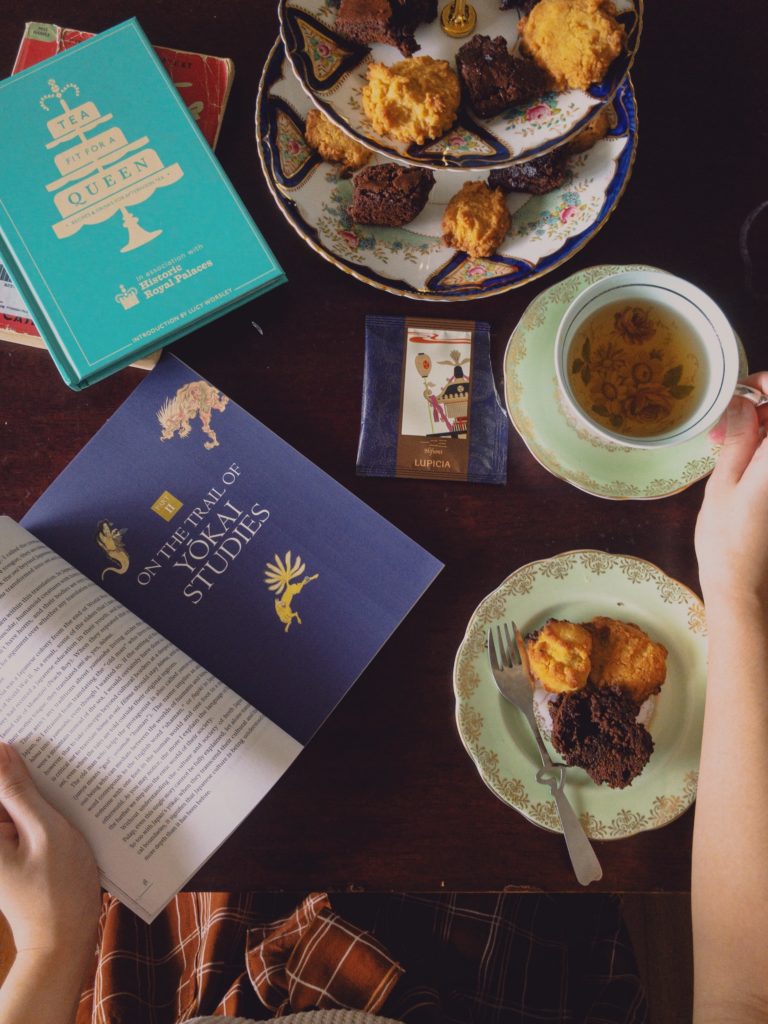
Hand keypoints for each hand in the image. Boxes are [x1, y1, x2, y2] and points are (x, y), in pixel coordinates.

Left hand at [0, 741, 99, 956]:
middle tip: (59, 758)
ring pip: (12, 799)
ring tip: (65, 785)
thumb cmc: (58, 889)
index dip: (8, 754)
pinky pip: (19, 816)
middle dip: (23, 770)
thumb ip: (19, 790)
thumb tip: (1, 750)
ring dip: (35, 788)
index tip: (31, 736)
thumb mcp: (45, 831)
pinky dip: (38, 807)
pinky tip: (64, 806)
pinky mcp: (8, 851)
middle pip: (2, 788)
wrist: (63, 941)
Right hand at [695, 372, 767, 607]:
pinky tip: (741, 464)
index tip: (741, 394)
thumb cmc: (728, 542)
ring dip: (760, 433)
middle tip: (722, 429)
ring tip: (724, 448)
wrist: (746, 589)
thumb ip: (739, 438)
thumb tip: (743, 403)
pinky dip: (763, 453)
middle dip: (759, 411)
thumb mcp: (725, 482)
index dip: (767, 386)